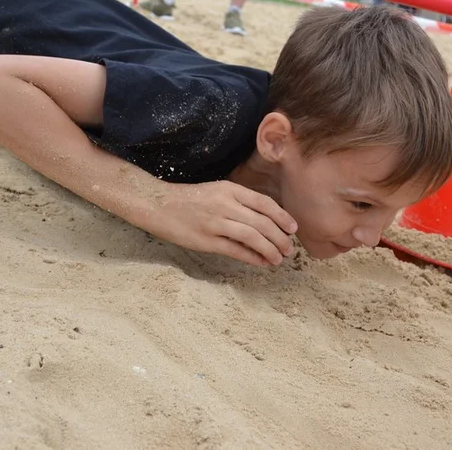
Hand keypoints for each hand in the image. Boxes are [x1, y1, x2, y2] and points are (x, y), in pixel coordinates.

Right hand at [146, 181, 297, 266]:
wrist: (159, 205)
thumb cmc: (190, 199)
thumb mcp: (216, 191)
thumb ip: (239, 202)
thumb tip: (265, 220)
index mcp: (230, 189)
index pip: (264, 203)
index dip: (282, 217)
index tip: (293, 228)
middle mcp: (225, 204)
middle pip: (262, 222)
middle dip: (280, 238)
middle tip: (289, 249)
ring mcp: (215, 223)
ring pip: (252, 237)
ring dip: (270, 249)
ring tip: (279, 258)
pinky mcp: (206, 241)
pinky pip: (236, 250)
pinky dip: (253, 258)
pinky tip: (262, 262)